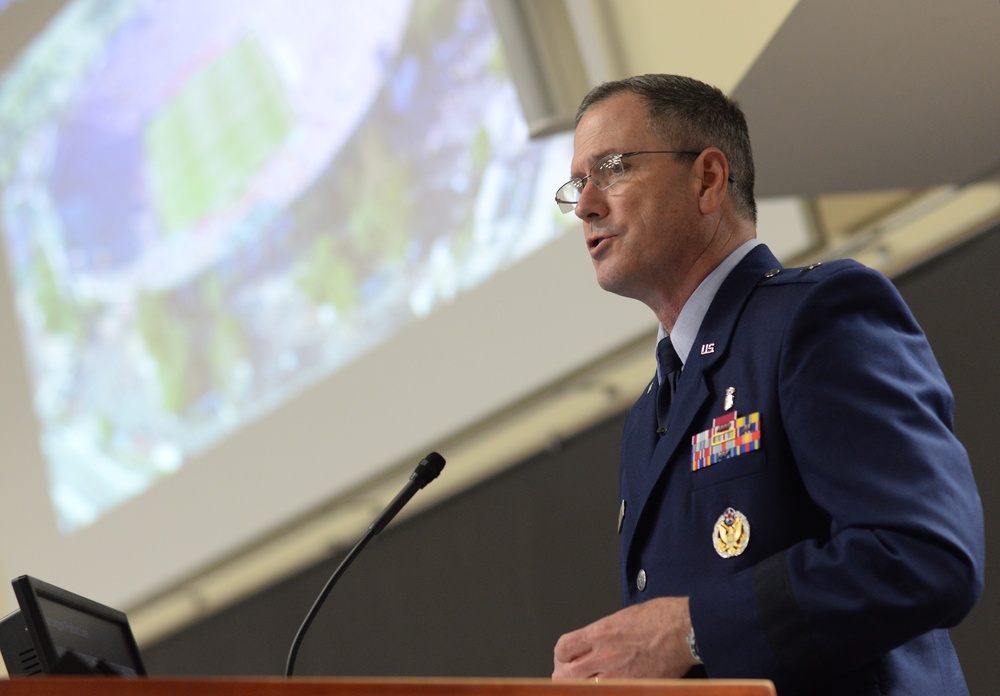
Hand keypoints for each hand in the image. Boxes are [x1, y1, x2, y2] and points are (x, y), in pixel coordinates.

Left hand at [552, 597, 697, 678]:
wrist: (684, 629)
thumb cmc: (660, 617)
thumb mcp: (623, 617)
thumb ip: (605, 633)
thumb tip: (594, 644)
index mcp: (600, 633)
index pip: (564, 648)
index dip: (560, 656)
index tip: (564, 658)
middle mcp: (604, 655)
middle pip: (566, 674)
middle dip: (564, 677)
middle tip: (568, 678)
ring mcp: (618, 674)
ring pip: (585, 689)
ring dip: (583, 687)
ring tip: (588, 685)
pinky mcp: (634, 687)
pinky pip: (610, 694)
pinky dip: (606, 691)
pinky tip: (611, 689)